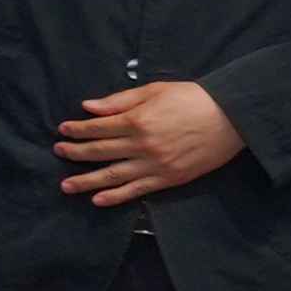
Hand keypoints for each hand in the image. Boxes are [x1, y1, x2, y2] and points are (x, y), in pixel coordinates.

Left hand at [55, 80, 242, 206]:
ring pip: (112, 175)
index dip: (77, 130)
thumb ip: (120, 100)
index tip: (63, 131)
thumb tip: (88, 107)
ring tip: (66, 186)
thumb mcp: (154, 91)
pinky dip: (115, 197)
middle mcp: (142, 145)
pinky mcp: (169, 179)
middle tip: (59, 153)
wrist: (232, 118)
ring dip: (86, 181)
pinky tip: (98, 200)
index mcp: (137, 121)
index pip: (97, 127)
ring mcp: (155, 165)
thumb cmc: (193, 98)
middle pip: (100, 152)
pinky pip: (136, 190)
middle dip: (75, 153)